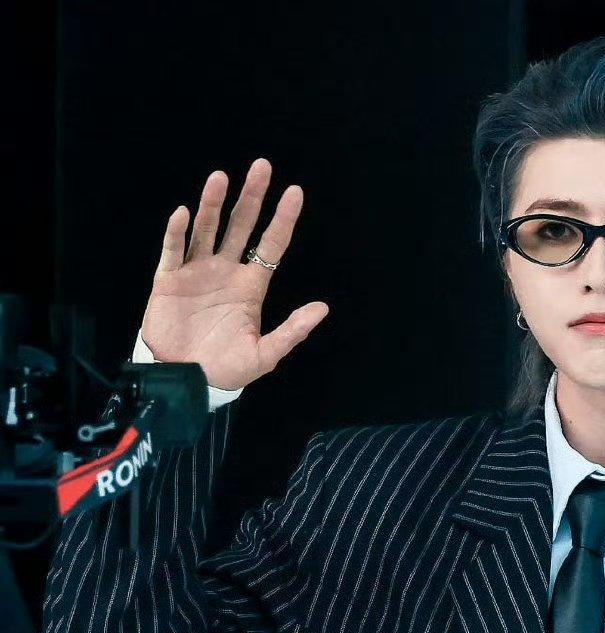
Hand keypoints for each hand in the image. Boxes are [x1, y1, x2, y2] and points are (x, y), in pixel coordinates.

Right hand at [139, 157, 328, 390]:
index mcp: (251, 286)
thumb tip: (322, 308)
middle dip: (252, 197)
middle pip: (241, 226)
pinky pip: (173, 250)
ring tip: (221, 178)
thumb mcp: (265, 354)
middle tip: (262, 167)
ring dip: (214, 205)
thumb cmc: (226, 368)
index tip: (295, 192)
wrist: (186, 380)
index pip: (271, 244)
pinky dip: (177, 232)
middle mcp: (226, 271)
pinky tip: (184, 214)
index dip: (282, 219)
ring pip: (208, 230)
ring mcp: (197, 272)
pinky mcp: (168, 280)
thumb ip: (292, 331)